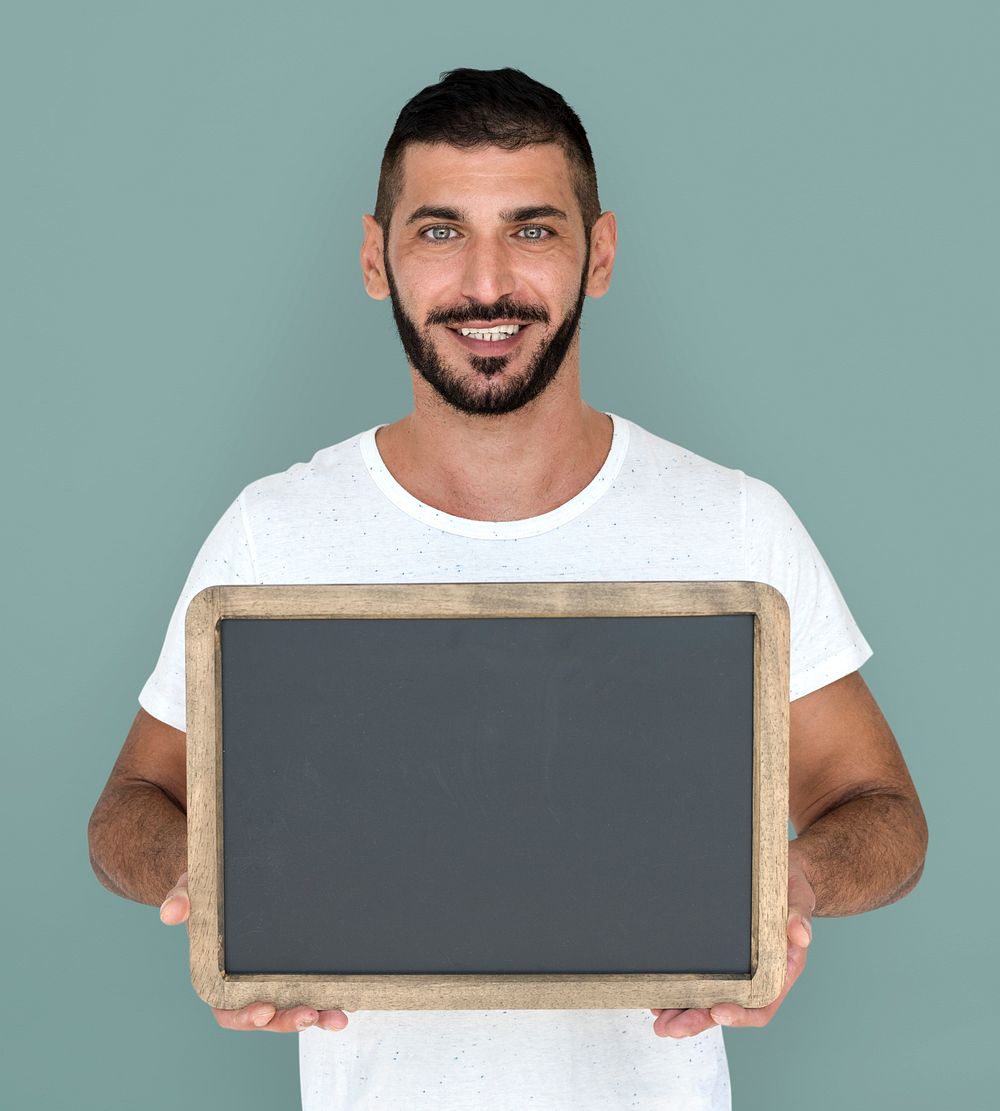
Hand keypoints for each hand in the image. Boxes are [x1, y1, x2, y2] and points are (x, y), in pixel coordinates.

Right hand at [159, 871, 351, 1032]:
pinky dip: (328, 995)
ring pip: (294, 1007)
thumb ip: (181, 900)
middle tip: (311, 1015)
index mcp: (217, 978)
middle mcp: (247, 985)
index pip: (228, 1009)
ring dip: (317, 1015)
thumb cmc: (205, 891)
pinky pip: (310, 987)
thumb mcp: (190, 890)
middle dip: (289, 1020)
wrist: (227, 878)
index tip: (265, 1011)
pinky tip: (350, 996)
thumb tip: (171, 913)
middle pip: (268, 1016)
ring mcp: (272, 978)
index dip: (245, 1016)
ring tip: (338, 1017)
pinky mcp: (293, 966)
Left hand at [650, 851, 814, 1037]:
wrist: (778, 872)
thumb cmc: (790, 889)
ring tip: (660, 1022)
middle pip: (727, 1008)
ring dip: (683, 1012)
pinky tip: (659, 999)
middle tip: (672, 1028)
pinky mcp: (718, 955)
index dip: (740, 1014)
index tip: (717, 1012)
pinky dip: (679, 991)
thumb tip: (801, 935)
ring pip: (708, 999)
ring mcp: (735, 968)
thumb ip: (798, 917)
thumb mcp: (799, 898)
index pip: (761, 1004)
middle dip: (699, 1020)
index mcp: (779, 971)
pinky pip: (698, 978)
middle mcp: (755, 976)